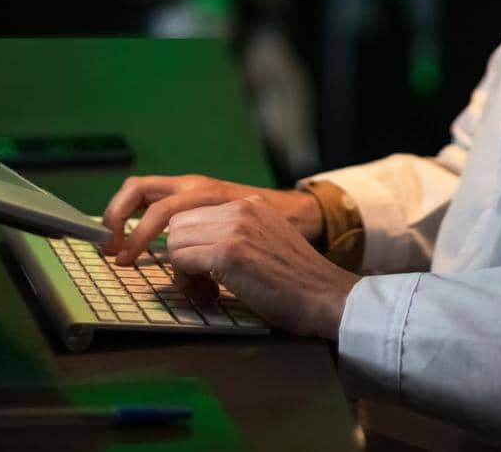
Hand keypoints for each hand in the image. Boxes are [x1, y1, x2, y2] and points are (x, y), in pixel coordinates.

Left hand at [165, 194, 360, 339]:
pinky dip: (188, 283)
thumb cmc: (298, 281)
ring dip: (184, 272)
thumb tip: (200, 245)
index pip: (193, 214)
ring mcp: (234, 229)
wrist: (325, 296)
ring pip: (174, 242)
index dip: (191, 245)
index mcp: (249, 204)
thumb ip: (238, 234)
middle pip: (177, 225)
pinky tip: (211, 296)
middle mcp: (240, 208)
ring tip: (209, 292)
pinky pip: (181, 261)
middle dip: (182, 257)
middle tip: (203, 285)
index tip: (204, 270)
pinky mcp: (228, 254)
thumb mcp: (268, 239)